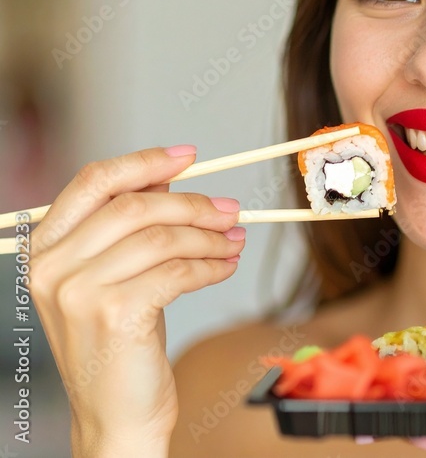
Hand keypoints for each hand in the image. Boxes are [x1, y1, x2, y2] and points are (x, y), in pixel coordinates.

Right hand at [30, 147, 245, 456]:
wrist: (116, 414)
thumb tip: (170, 179)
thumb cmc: (118, 345)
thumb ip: (129, 229)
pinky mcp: (115, 313)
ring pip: (163, 237)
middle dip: (194, 205)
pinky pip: (179, 271)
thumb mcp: (114, 279)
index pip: (93, 182)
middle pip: (136, 206)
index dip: (144, 162)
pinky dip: (212, 266)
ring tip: (235, 242)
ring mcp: (80, 290)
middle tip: (231, 212)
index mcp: (44, 248)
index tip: (189, 157)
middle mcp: (53, 267)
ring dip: (210, 237)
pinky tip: (226, 268)